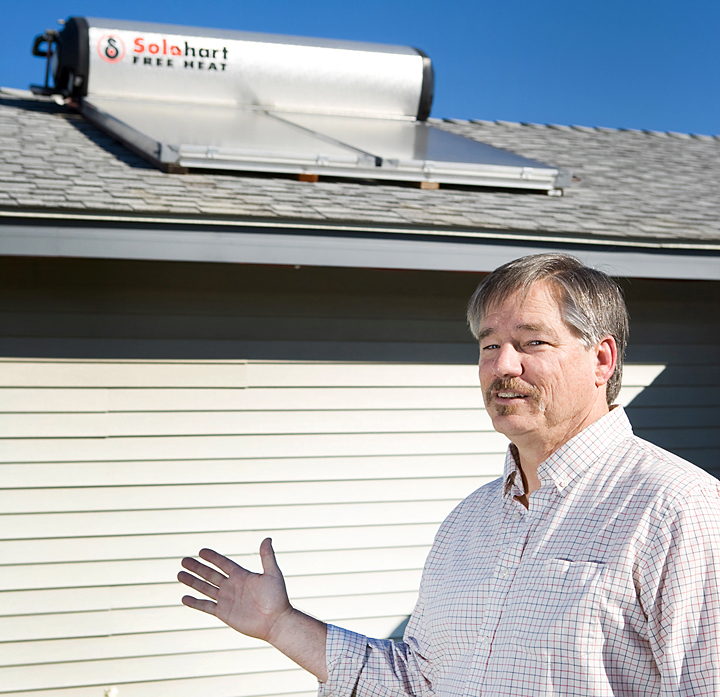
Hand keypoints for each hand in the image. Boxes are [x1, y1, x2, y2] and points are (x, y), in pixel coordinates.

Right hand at [178, 538, 292, 643]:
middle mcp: (232, 586)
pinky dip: (195, 603)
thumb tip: (267, 538)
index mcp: (242, 575)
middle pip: (210, 574)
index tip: (201, 551)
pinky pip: (206, 607)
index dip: (212, 557)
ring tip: (179, 574)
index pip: (223, 563)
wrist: (276, 622)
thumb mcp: (272, 574)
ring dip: (192, 582)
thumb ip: (267, 557)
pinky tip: (184, 598)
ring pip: (205, 588)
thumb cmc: (277, 598)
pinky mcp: (224, 614)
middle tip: (184, 560)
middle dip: (197, 567)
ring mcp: (227, 600)